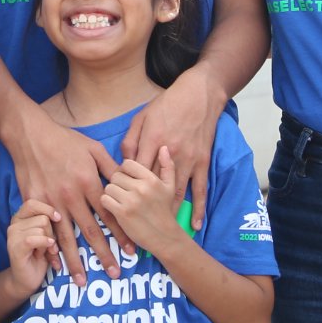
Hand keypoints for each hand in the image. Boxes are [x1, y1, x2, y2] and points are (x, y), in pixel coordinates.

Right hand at [5, 199, 63, 295]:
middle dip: (52, 232)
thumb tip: (62, 211)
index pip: (33, 202)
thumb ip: (48, 221)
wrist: (27, 280)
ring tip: (45, 252)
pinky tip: (47, 252)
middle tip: (50, 245)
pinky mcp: (15, 248)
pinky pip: (34, 239)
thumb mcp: (46, 234)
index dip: (47, 209)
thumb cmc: (40, 256)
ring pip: (41, 228)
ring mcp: (12, 236)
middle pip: (42, 217)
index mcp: (20, 217)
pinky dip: (45, 245)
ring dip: (49, 242)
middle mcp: (14, 224)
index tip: (58, 218)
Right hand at [7, 106, 121, 282]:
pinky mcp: (36, 204)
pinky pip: (44, 232)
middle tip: (115, 274)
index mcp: (89, 183)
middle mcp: (72, 196)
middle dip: (104, 255)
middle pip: (91, 232)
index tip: (131, 251)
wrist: (30, 136)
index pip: (110, 215)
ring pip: (66, 238)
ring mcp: (52, 202)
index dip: (121, 235)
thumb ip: (112, 168)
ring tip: (83, 281)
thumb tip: (129, 181)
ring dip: (76, 261)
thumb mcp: (93, 149)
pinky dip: (50, 251)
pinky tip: (56, 267)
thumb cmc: (65, 140)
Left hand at [101, 149, 189, 258]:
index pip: (127, 164)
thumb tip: (164, 147)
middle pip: (115, 175)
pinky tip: (115, 208)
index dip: (125, 172)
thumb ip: (167, 166)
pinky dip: (107, 204)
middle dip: (117, 183)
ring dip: (111, 194)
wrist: (165, 237)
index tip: (128, 181)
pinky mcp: (122, 213)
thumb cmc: (165, 211)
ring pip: (108, 187)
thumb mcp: (170, 187)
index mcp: (151, 179)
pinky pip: (105, 200)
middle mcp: (141, 187)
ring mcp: (131, 200)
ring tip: (120, 201)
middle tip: (123, 193)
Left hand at [121, 64, 220, 230]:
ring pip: (175, 192)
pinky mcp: (202, 163)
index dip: (124, 186)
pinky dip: (198, 209)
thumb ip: (131, 139)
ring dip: (167, 211)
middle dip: (141, 201)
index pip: (134, 171)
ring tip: (158, 226)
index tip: (119, 198)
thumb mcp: (142, 116)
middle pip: (152, 185)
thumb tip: (123, 161)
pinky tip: (194, 224)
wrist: (199, 96)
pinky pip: (200, 190)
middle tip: (134, 215)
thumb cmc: (167, 104)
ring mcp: (188, 160)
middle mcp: (169, 154)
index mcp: (152, 142)